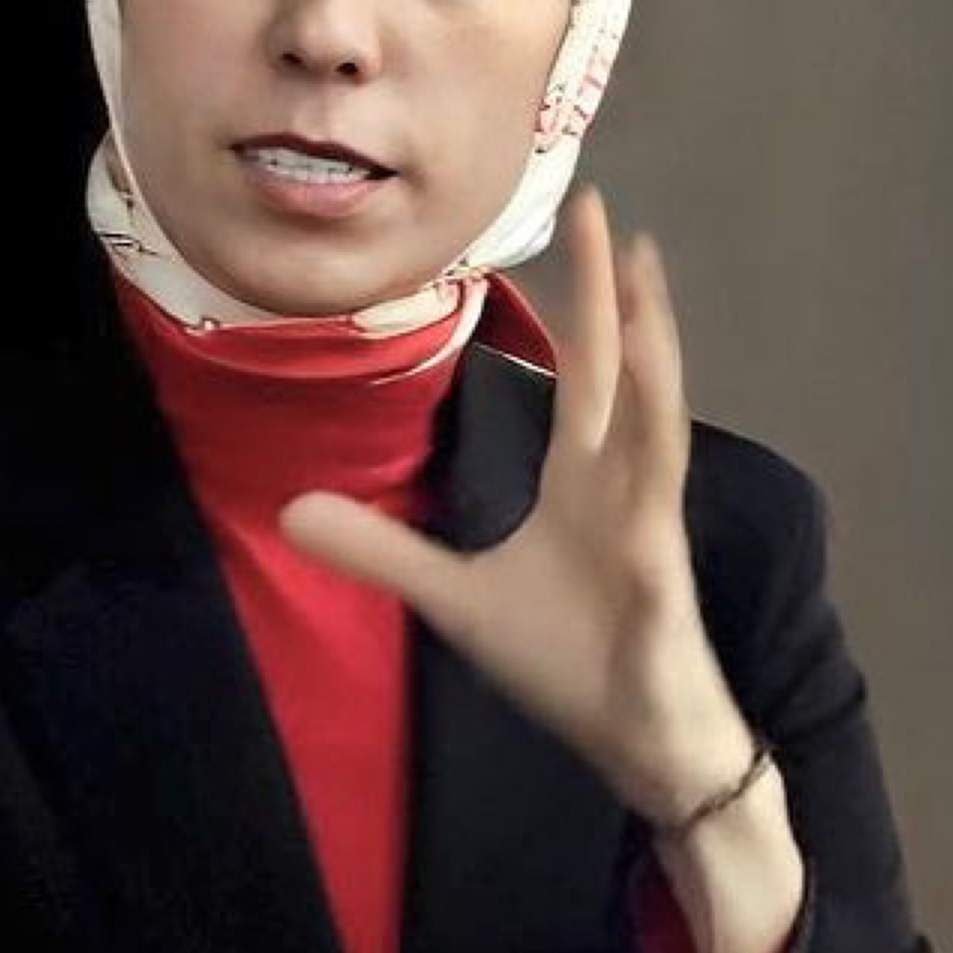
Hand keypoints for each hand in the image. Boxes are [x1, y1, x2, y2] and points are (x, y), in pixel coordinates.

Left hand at [278, 184, 751, 821]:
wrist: (640, 741)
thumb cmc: (571, 661)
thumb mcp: (456, 599)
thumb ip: (383, 552)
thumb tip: (292, 509)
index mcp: (584, 480)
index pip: (580, 374)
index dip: (574, 303)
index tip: (569, 224)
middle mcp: (623, 487)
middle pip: (621, 374)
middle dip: (613, 295)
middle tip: (608, 211)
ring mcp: (649, 531)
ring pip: (653, 430)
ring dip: (651, 360)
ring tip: (645, 290)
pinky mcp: (661, 589)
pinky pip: (658, 529)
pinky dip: (654, 495)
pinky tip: (652, 456)